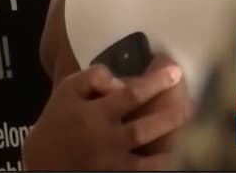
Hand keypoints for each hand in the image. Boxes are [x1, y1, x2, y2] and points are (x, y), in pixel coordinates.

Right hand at [22, 62, 183, 170]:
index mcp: (94, 114)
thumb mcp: (68, 90)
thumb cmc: (58, 121)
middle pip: (144, 128)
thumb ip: (93, 77)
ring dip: (172, 149)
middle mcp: (105, 140)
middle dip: (171, 116)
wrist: (43, 162)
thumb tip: (118, 80)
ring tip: (192, 136)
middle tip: (192, 104)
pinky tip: (177, 159)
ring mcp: (112, 164)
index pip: (130, 95)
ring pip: (149, 160)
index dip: (155, 82)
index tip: (175, 71)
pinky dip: (160, 168)